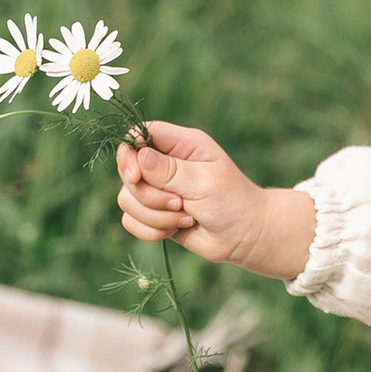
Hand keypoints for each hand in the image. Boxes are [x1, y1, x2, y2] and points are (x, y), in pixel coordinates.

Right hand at [116, 121, 314, 278]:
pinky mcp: (153, 214)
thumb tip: (139, 157)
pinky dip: (151, 231)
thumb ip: (171, 171)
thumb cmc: (233, 202)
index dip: (129, 154)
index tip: (135, 176)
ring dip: (155, 217)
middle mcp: (165, 164)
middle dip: (151, 196)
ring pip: (126, 200)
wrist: (244, 237)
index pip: (139, 134)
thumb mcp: (205, 182)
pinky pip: (130, 222)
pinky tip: (176, 229)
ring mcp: (157, 190)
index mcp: (181, 144)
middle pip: (128, 172)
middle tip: (181, 204)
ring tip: (186, 218)